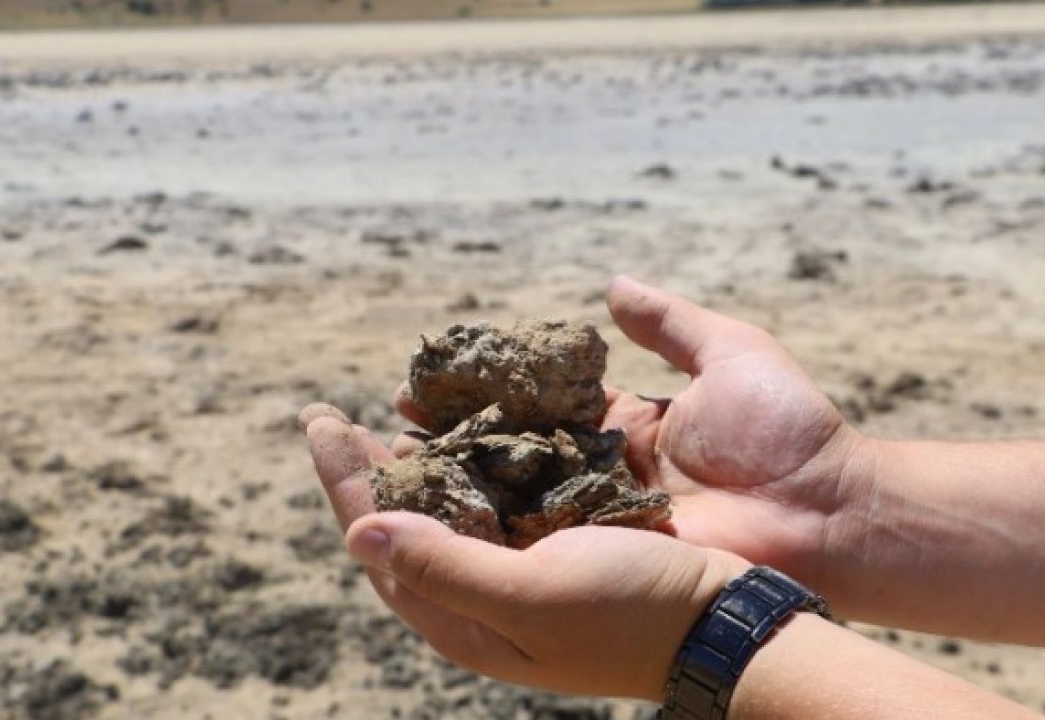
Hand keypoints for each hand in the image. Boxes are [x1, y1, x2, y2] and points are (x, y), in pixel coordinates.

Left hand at [300, 406, 748, 699]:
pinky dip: (481, 453)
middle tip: (333, 415)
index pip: (381, 544)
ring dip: (420, 456)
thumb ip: (443, 565)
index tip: (319, 420)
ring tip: (392, 411)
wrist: (725, 623)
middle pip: (406, 523)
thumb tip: (358, 532)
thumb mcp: (532, 596)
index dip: (345, 482)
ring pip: (451, 504)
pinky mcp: (561, 541)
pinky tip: (474, 421)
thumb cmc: (631, 614)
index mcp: (466, 620)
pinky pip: (503, 491)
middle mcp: (485, 595)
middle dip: (366, 469)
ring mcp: (523, 568)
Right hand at [393, 276, 865, 591]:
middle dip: (446, 438)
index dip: (480, 392)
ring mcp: (602, 517)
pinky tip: (428, 514)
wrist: (828, 511)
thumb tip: (612, 286)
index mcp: (626, 424)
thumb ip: (669, 323)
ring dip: (448, 483)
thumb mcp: (731, 355)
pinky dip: (486, 529)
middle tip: (381, 420)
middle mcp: (602, 472)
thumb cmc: (788, 432)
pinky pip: (539, 542)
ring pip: (510, 499)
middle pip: (508, 452)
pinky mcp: (610, 554)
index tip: (422, 378)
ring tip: (380, 462)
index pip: (532, 404)